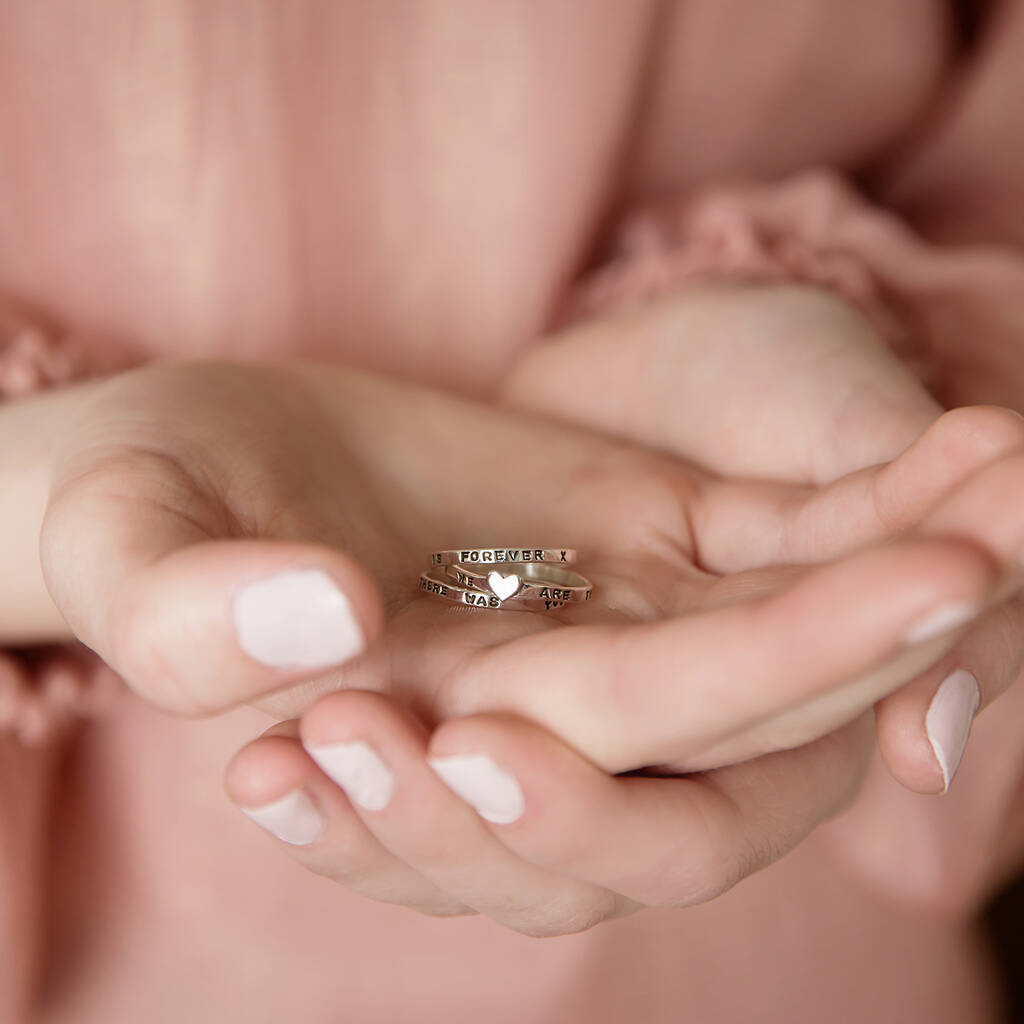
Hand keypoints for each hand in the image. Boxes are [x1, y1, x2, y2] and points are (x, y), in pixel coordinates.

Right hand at [29, 359, 1021, 935]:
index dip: (631, 776)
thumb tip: (328, 621)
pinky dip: (884, 494)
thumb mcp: (135, 557)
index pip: (556, 800)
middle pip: (725, 751)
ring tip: (1006, 506)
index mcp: (434, 753)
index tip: (745, 669)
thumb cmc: (144, 513)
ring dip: (908, 579)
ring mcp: (620, 617)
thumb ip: (192, 611)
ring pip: (792, 644)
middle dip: (835, 669)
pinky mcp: (656, 528)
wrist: (207, 451)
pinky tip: (977, 449)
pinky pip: (790, 529)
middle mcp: (550, 709)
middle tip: (965, 573)